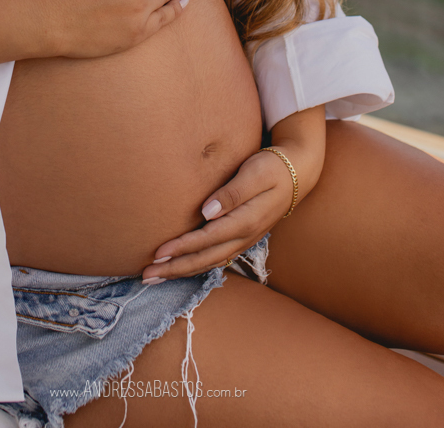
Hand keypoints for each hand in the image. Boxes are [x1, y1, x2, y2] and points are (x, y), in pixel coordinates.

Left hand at [141, 106, 325, 282]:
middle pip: (205, 259)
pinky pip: (216, 258)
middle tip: (147, 275)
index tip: (158, 253)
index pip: (207, 239)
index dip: (182, 248)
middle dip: (175, 268)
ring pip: (209, 262)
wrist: (297, 172)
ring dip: (182, 271)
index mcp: (245, 221)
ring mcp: (244, 240)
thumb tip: (207, 211)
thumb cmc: (272, 167)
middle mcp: (244, 236)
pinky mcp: (242, 238)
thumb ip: (232, 192)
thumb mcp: (255, 173)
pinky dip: (196, 266)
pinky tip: (181, 268)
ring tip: (156, 276)